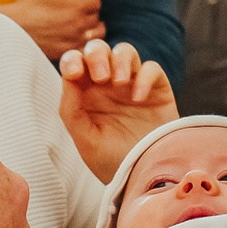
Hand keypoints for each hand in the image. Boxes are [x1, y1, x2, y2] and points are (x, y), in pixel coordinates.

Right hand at [0, 0, 104, 59]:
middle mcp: (80, 24)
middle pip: (98, 20)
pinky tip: (73, 41)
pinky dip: (83, 46)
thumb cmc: (29, 3)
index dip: (89, 0)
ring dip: (91, 31)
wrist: (14, 28)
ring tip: (80, 28)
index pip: (96, 2)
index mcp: (78, 5)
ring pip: (95, 37)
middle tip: (79, 14)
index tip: (80, 0)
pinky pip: (84, 51)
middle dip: (91, 16)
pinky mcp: (67, 53)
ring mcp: (74, 41)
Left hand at [59, 38, 178, 180]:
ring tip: (119, 82)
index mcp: (85, 93)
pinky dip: (144, 77)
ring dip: (120, 59)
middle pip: (99, 50)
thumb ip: (71, 110)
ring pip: (125, 51)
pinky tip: (138, 98)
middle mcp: (107, 85)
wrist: (145, 178)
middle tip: (100, 77)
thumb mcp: (85, 140)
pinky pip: (151, 69)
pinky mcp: (157, 90)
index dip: (72, 60)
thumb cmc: (112, 162)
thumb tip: (69, 78)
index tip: (74, 73)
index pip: (74, 63)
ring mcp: (132, 85)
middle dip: (97, 55)